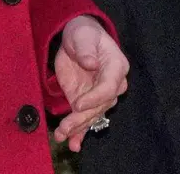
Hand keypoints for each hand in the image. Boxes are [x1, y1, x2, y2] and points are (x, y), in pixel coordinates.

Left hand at [51, 15, 129, 150]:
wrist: (78, 40)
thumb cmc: (84, 34)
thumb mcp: (83, 36)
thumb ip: (86, 49)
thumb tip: (91, 63)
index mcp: (117, 67)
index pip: (109, 87)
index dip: (95, 97)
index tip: (78, 104)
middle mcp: (112, 85)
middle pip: (100, 106)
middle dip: (83, 117)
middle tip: (66, 126)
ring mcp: (99, 95)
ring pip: (92, 115)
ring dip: (78, 128)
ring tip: (62, 135)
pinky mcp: (87, 102)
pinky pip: (86, 119)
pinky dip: (79, 132)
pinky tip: (73, 144)